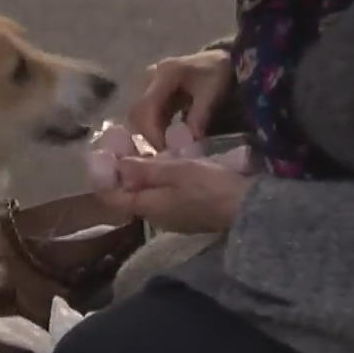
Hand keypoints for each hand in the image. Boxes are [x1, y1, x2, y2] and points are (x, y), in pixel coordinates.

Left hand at [96, 157, 255, 233]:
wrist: (251, 209)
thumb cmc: (210, 187)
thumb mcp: (176, 172)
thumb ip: (145, 170)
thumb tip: (117, 167)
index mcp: (149, 207)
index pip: (112, 197)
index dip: (103, 176)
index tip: (103, 152)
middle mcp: (158, 214)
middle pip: (132, 190)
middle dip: (126, 166)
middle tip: (126, 138)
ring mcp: (177, 212)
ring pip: (154, 187)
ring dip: (149, 166)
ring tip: (153, 141)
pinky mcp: (194, 207)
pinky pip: (173, 187)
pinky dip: (169, 170)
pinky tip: (180, 149)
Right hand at [129, 50, 232, 149]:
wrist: (217, 61)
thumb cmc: (216, 74)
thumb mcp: (212, 93)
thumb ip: (200, 116)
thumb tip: (190, 141)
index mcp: (165, 74)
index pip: (148, 106)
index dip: (153, 132)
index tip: (165, 151)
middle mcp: (149, 78)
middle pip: (136, 112)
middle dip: (148, 135)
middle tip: (165, 153)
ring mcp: (147, 85)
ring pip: (137, 116)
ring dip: (149, 133)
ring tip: (167, 148)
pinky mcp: (150, 94)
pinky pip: (144, 115)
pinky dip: (154, 129)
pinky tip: (167, 139)